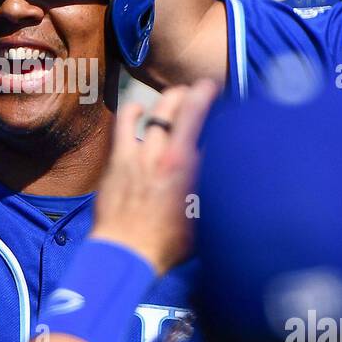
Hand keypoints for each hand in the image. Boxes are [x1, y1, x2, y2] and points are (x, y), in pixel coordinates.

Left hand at [90, 79, 217, 274]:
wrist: (127, 252)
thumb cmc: (168, 243)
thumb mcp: (204, 216)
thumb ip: (212, 189)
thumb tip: (222, 173)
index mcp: (189, 168)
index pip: (204, 119)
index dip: (211, 97)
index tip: (216, 88)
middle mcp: (165, 154)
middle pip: (182, 107)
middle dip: (192, 93)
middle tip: (198, 93)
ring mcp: (139, 154)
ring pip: (156, 111)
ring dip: (169, 99)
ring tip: (175, 97)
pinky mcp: (118, 160)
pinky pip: (124, 124)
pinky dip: (133, 111)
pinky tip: (138, 109)